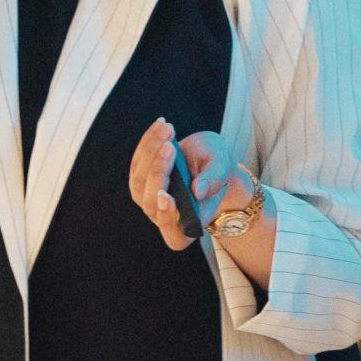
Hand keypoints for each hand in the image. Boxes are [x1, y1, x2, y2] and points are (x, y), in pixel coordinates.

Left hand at [128, 119, 251, 251]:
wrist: (207, 162)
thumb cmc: (217, 171)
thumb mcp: (223, 169)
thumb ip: (214, 179)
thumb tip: (198, 190)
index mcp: (188, 226)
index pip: (174, 234)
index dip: (167, 217)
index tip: (166, 196)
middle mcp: (163, 217)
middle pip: (151, 202)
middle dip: (159, 171)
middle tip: (170, 147)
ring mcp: (147, 200)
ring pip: (139, 180)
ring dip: (151, 152)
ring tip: (168, 129)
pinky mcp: (139, 181)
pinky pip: (137, 163)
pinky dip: (148, 143)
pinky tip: (160, 126)